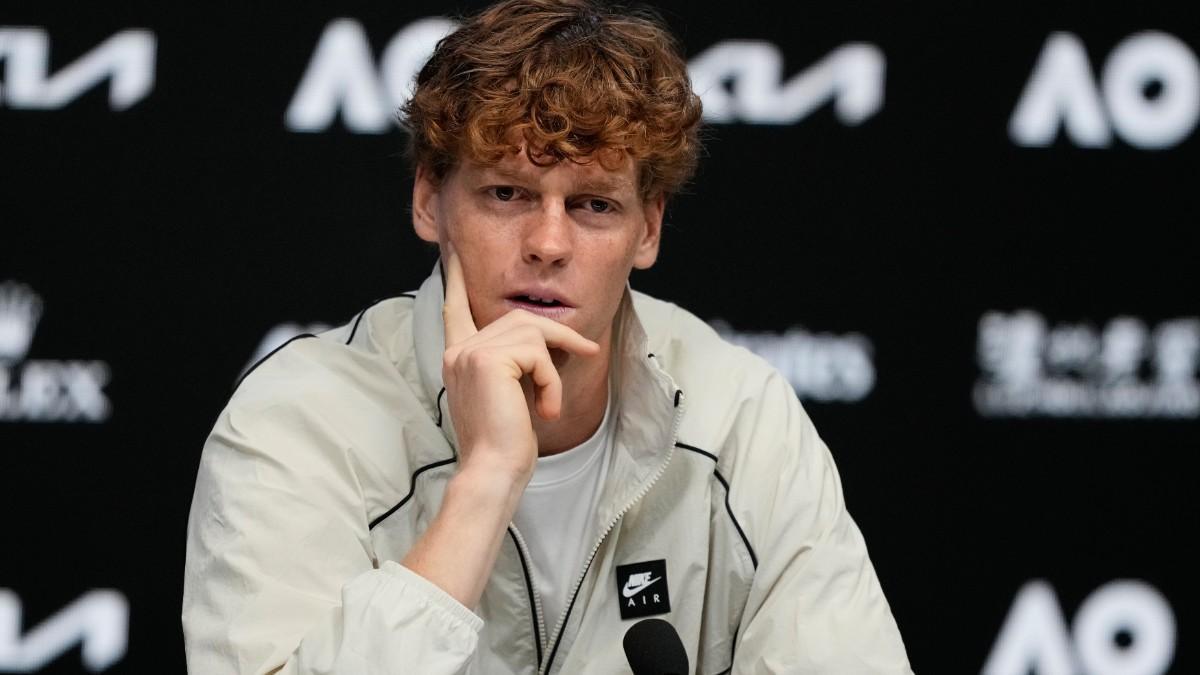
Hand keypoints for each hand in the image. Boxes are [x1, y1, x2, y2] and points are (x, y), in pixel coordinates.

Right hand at [440, 252, 599, 486]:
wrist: (493, 469)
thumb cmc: (503, 441)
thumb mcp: (505, 392)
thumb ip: (509, 361)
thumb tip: (540, 338)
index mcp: (457, 357)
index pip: (454, 309)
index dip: (455, 278)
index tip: (453, 252)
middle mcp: (458, 350)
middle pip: (519, 319)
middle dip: (557, 334)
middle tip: (587, 351)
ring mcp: (471, 352)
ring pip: (534, 332)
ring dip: (554, 369)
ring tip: (550, 405)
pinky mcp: (489, 359)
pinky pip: (538, 353)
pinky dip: (552, 381)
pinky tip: (545, 410)